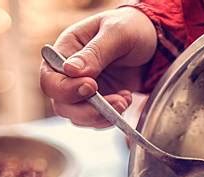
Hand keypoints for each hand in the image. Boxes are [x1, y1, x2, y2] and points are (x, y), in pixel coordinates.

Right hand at [40, 7, 156, 127]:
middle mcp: (69, 74)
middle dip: (87, 110)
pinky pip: (96, 121)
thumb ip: (95, 52)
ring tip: (125, 99)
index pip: (50, 80)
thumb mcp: (116, 33)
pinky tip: (126, 99)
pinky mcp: (98, 104)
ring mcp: (83, 92)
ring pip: (78, 118)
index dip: (66, 89)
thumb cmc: (132, 28)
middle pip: (61, 105)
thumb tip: (71, 71)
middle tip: (116, 101)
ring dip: (102, 116)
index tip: (92, 86)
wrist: (154, 43)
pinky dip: (111, 117)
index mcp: (65, 50)